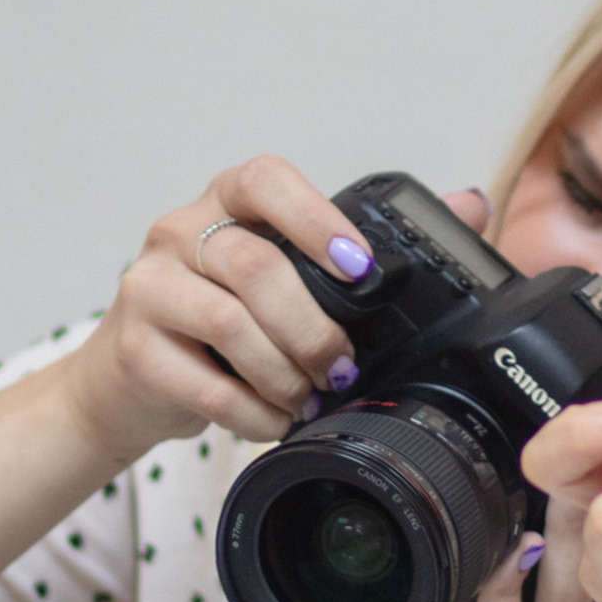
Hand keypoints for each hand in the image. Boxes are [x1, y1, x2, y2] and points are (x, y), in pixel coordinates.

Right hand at [57, 160, 490, 469]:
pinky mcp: (133, 349)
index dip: (316, 220)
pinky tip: (272, 421)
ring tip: (307, 400)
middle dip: (313, 328)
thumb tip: (471, 203)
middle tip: (342, 370)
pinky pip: (205, 385)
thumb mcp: (291, 275)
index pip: (265, 180)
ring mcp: (149, 287)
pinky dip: (252, 413)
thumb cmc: (223, 322)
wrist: (131, 380)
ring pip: (230, 324)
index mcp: (226, 204)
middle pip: (254, 265)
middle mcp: (179, 232)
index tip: (359, 269)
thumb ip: (369, 244)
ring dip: (285, 374)